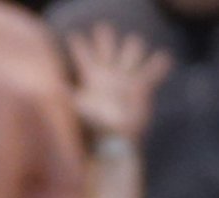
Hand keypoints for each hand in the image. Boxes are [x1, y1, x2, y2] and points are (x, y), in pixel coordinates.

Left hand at [67, 25, 169, 145]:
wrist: (116, 142)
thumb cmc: (97, 127)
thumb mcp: (80, 107)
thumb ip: (69, 94)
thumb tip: (56, 89)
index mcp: (93, 76)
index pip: (84, 54)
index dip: (80, 45)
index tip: (75, 39)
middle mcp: (109, 73)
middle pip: (109, 43)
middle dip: (106, 38)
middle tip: (103, 34)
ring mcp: (126, 78)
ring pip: (133, 50)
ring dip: (134, 48)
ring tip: (134, 49)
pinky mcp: (142, 87)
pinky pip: (154, 70)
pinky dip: (159, 64)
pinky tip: (163, 59)